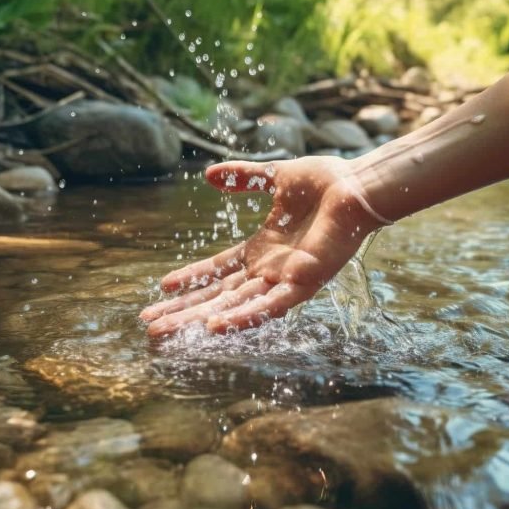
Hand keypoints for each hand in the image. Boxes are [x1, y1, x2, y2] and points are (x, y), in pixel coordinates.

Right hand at [140, 156, 382, 336]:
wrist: (358, 185)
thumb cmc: (325, 182)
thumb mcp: (274, 177)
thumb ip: (243, 177)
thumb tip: (207, 175)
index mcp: (262, 249)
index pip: (217, 270)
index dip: (190, 279)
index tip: (162, 288)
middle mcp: (270, 270)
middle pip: (217, 296)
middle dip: (183, 311)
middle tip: (150, 325)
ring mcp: (285, 279)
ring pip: (234, 306)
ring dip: (201, 320)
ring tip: (167, 333)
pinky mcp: (304, 282)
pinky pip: (269, 306)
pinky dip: (242, 318)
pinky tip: (215, 328)